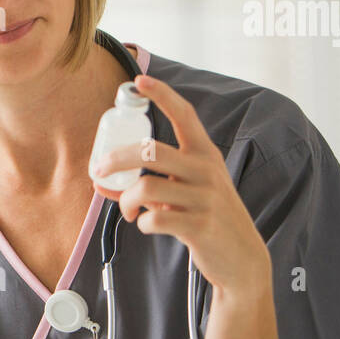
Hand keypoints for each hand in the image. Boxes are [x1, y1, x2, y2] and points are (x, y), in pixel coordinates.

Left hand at [89, 74, 269, 298]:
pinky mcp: (199, 226)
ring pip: (145, 188)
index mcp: (204, 155)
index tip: (140, 80)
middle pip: (151, 152)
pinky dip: (142, 223)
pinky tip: (147, 225)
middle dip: (116, 159)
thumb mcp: (181, 194)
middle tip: (100, 170)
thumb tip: (99, 182)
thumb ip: (144, 184)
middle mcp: (206, 171)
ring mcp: (204, 198)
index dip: (162, 95)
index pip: (184, 115)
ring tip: (128, 210)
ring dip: (126, 200)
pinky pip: (154, 219)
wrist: (240, 258)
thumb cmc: (205, 217)